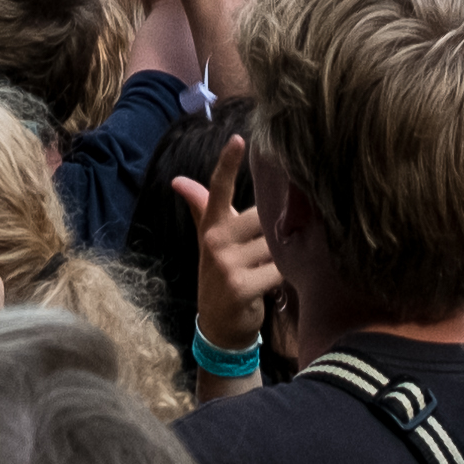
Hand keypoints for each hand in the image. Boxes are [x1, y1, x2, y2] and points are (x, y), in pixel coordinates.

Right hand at [171, 135, 277, 356]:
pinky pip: (278, 269)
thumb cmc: (222, 273)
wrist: (220, 325)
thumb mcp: (210, 239)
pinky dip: (285, 275)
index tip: (239, 139)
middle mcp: (215, 241)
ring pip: (274, 243)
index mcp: (212, 226)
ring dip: (283, 255)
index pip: (217, 189)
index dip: (227, 163)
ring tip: (274, 267)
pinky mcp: (241, 286)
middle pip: (263, 218)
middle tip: (276, 248)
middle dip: (277, 230)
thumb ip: (202, 206)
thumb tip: (178, 180)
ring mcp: (226, 264)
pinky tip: (277, 284)